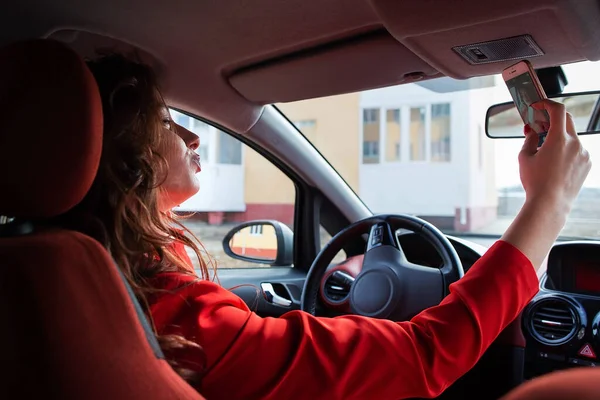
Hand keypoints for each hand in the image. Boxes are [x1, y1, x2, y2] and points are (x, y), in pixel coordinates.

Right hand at [502, 99, 590, 268]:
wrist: (550, 204)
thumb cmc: (535, 182)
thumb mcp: (524, 157)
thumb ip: (529, 139)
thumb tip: (532, 131)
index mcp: (559, 139)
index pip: (557, 110)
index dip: (546, 103)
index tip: (538, 105)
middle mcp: (575, 144)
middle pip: (566, 120)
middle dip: (552, 119)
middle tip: (540, 123)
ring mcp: (583, 154)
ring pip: (571, 137)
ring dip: (559, 137)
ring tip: (545, 150)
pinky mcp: (587, 163)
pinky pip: (577, 150)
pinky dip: (566, 150)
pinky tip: (555, 163)